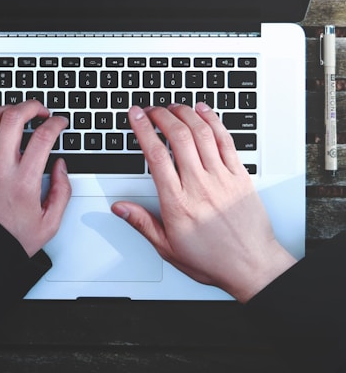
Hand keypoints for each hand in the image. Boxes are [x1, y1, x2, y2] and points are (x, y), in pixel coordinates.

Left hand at [0, 100, 70, 256]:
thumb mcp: (48, 224)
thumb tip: (61, 167)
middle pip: (14, 118)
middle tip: (40, 110)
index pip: (44, 137)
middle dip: (32, 106)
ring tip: (17, 113)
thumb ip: (62, 192)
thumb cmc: (6, 240)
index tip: (60, 122)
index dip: (57, 123)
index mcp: (23, 182)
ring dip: (7, 110)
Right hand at [112, 103, 295, 301]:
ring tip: (173, 106)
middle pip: (178, 137)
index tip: (135, 116)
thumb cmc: (212, 259)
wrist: (252, 266)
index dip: (143, 129)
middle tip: (150, 109)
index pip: (156, 156)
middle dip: (161, 115)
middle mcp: (200, 186)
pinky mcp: (240, 175)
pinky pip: (226, 140)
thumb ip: (142, 223)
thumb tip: (120, 208)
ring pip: (202, 133)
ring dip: (185, 113)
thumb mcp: (168, 248)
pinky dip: (213, 121)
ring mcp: (222, 178)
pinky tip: (204, 111)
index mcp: (178, 203)